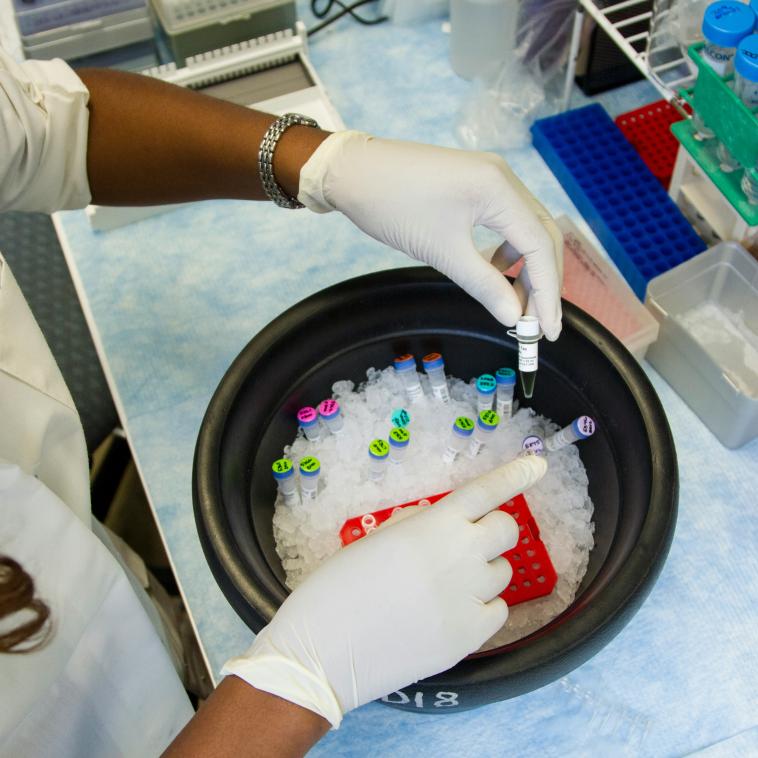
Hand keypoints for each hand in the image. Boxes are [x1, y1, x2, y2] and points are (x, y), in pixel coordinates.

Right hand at [222, 455, 547, 726]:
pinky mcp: (471, 636)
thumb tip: (441, 521)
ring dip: (483, 571)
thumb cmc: (338, 587)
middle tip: (468, 542)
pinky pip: (497, 611)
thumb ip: (417, 525)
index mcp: (433, 525)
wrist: (324, 650)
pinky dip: (482, 607)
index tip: (537, 464)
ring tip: (446, 586)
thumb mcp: (376, 539)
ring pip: (502, 572)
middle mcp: (460, 555)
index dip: (515, 475)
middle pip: (506, 530)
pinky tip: (451, 612)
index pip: (486, 490)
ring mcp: (469, 597)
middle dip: (492, 530)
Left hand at [298, 131, 562, 339]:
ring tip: (514, 302)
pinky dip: (507, 251)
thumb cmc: (393, 207)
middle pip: (543, 236)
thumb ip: (484, 285)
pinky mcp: (476, 183)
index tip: (547, 331)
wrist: (352, 171)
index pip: (541, 246)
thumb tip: (513, 317)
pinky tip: (494, 270)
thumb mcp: (441, 251)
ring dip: (526, 268)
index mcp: (499, 189)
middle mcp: (504, 178)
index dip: (549, 292)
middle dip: (544, 283)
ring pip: (526, 229)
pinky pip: (506, 221)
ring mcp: (491, 178)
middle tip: (536, 324)